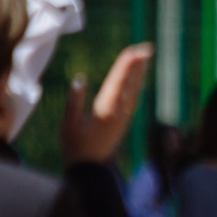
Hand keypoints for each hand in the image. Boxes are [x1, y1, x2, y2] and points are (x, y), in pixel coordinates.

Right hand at [59, 43, 152, 164]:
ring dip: (139, 73)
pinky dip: (135, 85)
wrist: (90, 168)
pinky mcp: (123, 122)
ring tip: (144, 58)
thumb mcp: (69, 123)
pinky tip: (137, 80)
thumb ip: (75, 101)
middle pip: (130, 84)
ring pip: (134, 91)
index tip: (134, 51)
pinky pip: (132, 99)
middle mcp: (119, 112)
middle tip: (146, 48)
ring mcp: (123, 118)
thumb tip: (80, 79)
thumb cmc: (75, 146)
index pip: (117, 82)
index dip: (126, 65)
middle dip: (137, 65)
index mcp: (105, 110)